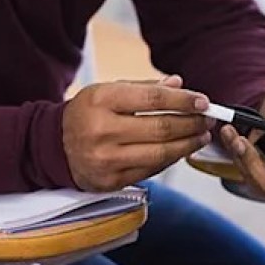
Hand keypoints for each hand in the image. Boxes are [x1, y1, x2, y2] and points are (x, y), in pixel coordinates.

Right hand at [62, 74, 210, 189]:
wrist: (55, 145)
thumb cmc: (87, 113)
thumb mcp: (109, 90)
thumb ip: (145, 88)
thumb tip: (178, 83)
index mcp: (102, 100)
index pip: (153, 99)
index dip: (183, 101)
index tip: (203, 101)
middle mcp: (102, 130)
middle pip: (161, 128)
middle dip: (191, 123)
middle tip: (208, 119)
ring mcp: (106, 159)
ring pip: (160, 153)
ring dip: (187, 144)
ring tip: (201, 135)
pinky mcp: (111, 181)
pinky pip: (151, 170)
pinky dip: (170, 159)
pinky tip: (181, 150)